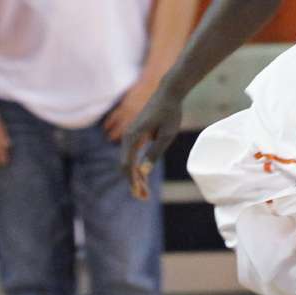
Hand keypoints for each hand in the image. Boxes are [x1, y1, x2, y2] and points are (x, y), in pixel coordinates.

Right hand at [118, 82, 181, 199]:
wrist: (168, 94)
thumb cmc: (170, 113)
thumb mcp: (166, 135)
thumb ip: (154, 153)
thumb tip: (143, 172)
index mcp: (133, 136)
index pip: (128, 165)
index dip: (133, 181)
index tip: (140, 194)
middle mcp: (128, 137)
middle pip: (125, 166)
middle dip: (133, 183)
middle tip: (143, 198)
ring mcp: (130, 136)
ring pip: (128, 162)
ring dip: (135, 178)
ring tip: (144, 193)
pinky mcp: (135, 136)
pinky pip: (132, 156)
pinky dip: (136, 169)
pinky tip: (143, 179)